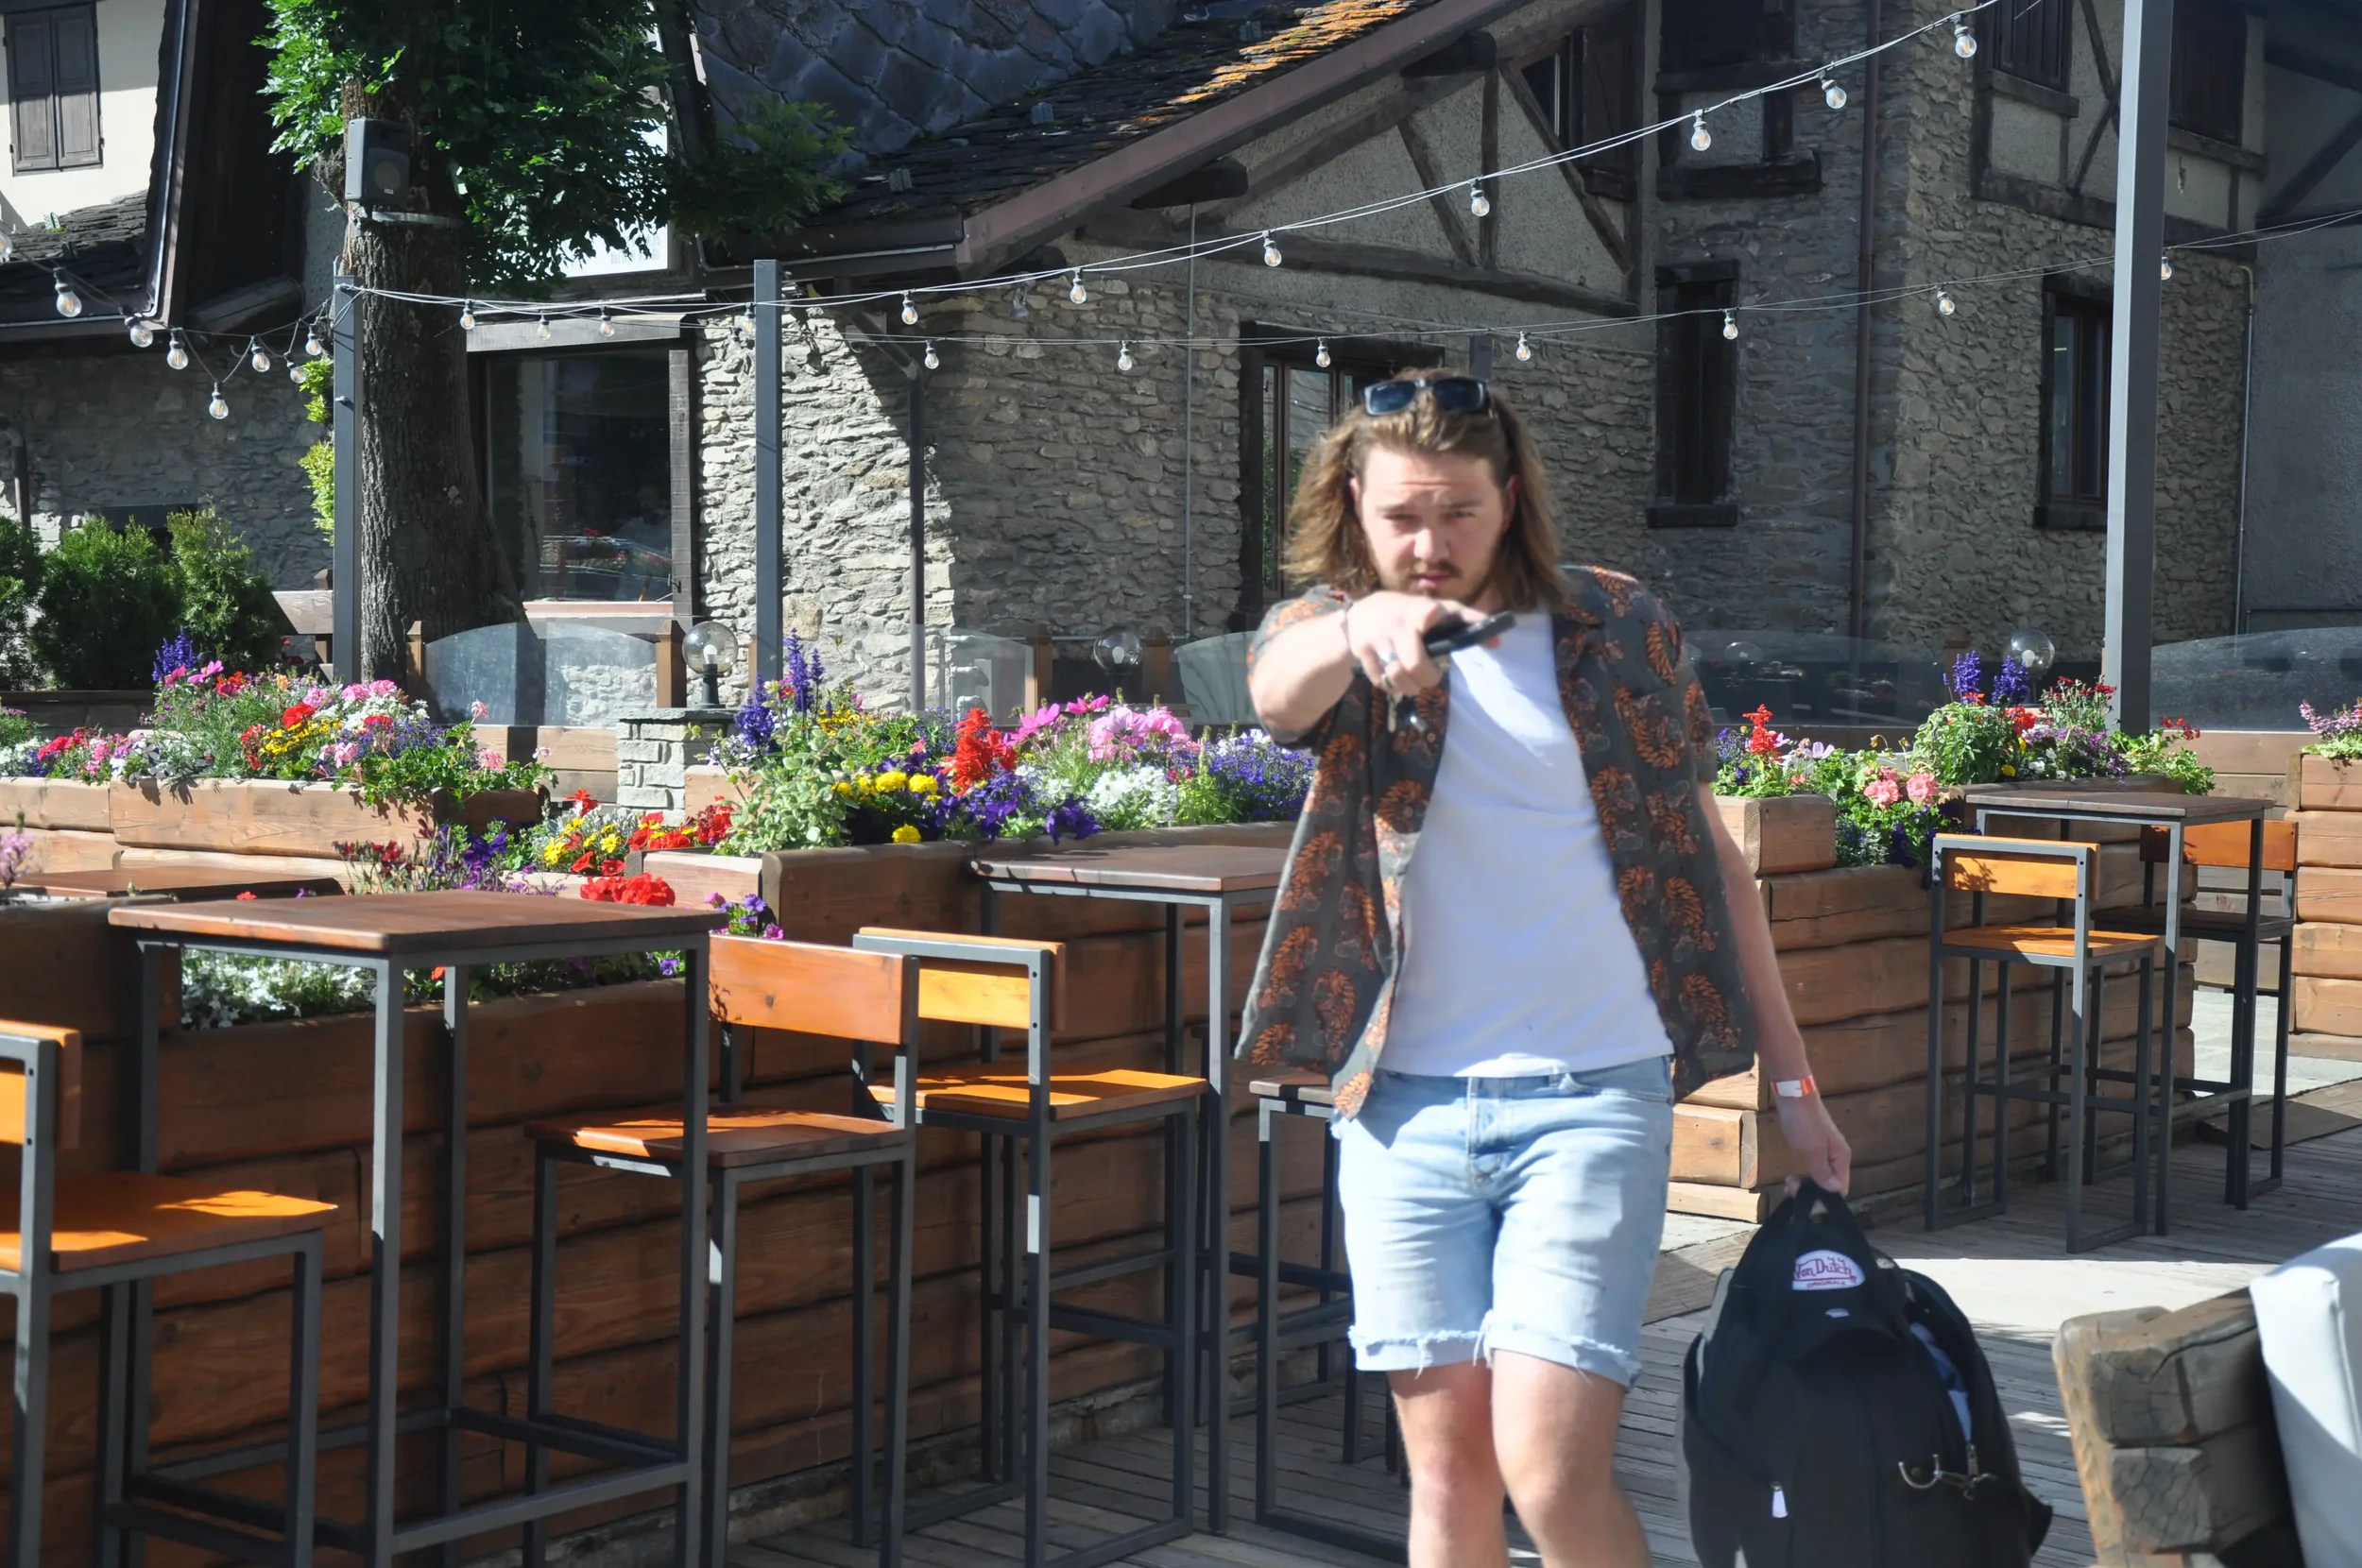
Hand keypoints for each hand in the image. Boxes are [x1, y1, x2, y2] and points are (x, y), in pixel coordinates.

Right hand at [1340, 591, 1478, 696]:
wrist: (1359, 615)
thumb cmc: (1409, 612)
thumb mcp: (1435, 609)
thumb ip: (1465, 622)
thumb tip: (1498, 643)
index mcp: (1420, 610)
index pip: (1427, 613)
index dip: (1431, 617)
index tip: (1432, 618)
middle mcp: (1397, 624)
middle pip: (1414, 664)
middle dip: (1427, 679)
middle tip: (1430, 678)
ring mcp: (1377, 639)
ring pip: (1396, 677)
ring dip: (1409, 687)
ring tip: (1413, 682)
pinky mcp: (1362, 653)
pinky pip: (1380, 681)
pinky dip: (1391, 686)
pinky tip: (1394, 677)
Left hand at [1777, 1092, 1851, 1196]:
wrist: (1793, 1094)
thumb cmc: (1804, 1122)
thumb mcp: (1813, 1150)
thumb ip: (1824, 1172)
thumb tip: (1837, 1192)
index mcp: (1841, 1157)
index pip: (1841, 1188)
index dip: (1825, 1198)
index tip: (1806, 1200)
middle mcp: (1837, 1155)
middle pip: (1830, 1183)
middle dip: (1812, 1190)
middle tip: (1791, 1188)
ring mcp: (1825, 1149)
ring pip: (1819, 1175)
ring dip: (1805, 1183)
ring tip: (1788, 1183)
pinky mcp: (1813, 1144)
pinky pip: (1812, 1165)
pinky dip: (1803, 1173)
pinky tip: (1791, 1176)